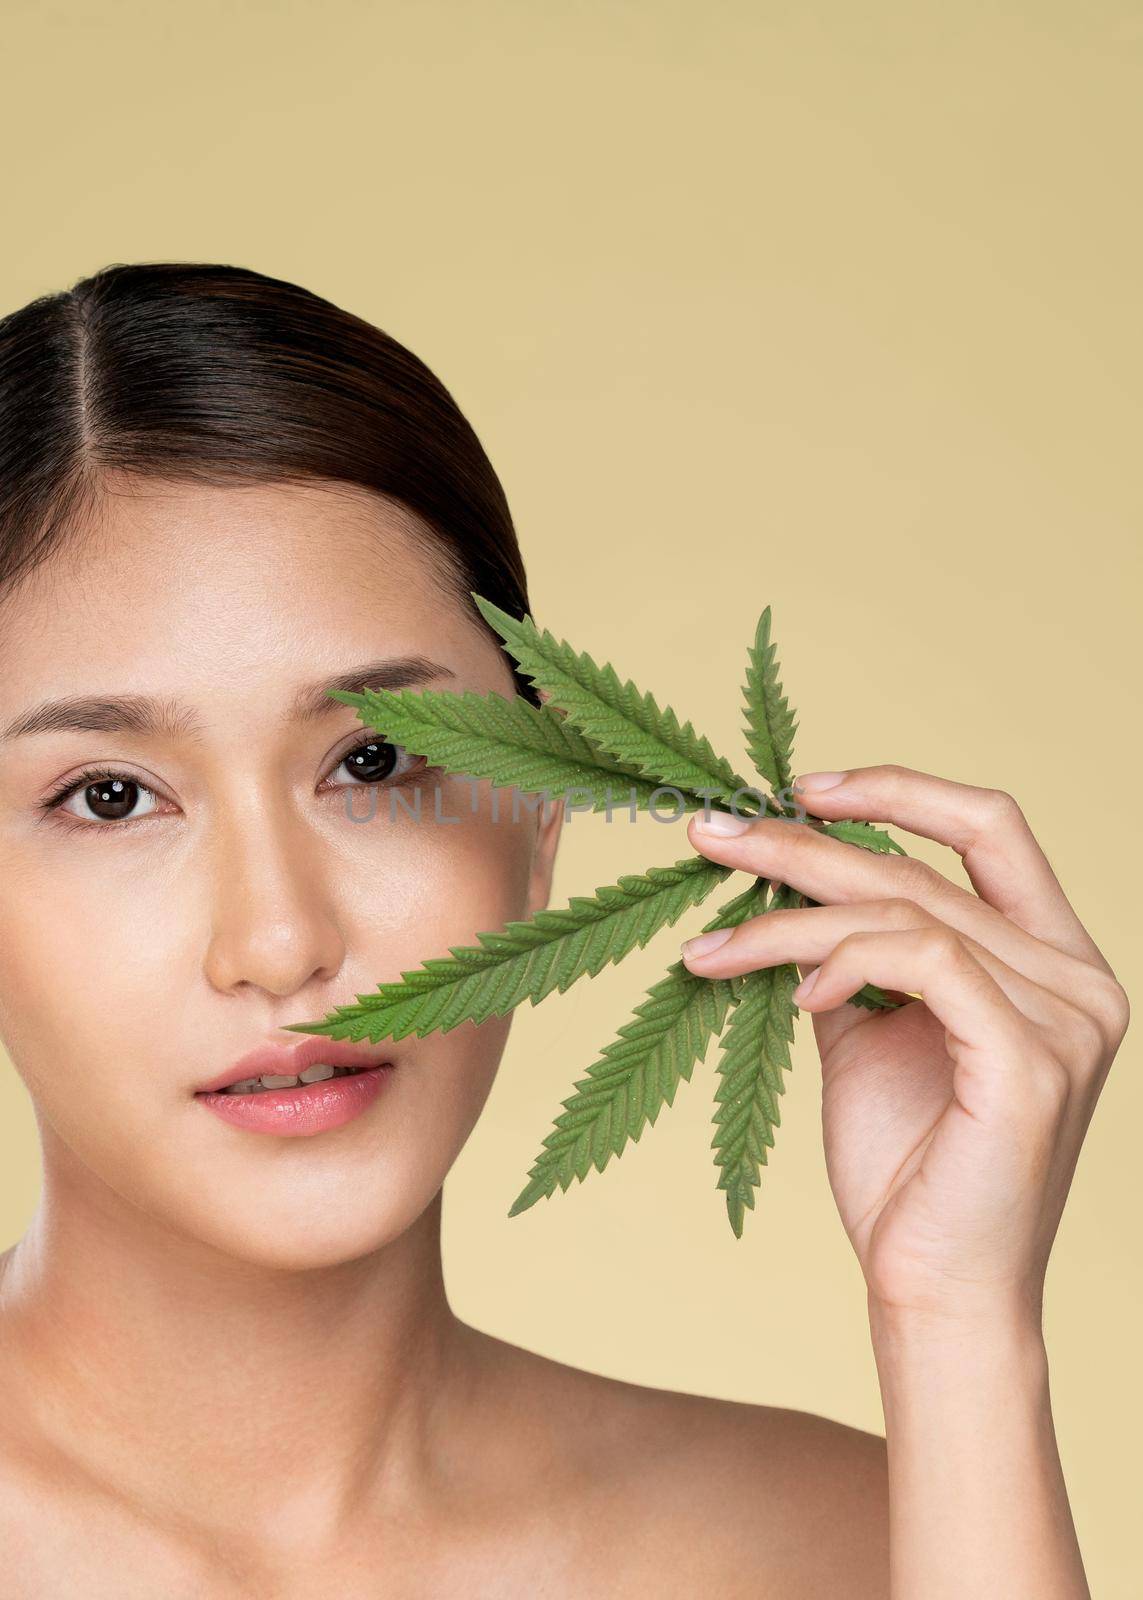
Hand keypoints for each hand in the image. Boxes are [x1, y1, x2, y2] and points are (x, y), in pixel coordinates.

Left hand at [679, 766, 1128, 1327]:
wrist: (933, 1292)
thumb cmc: (906, 1173)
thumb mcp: (871, 1038)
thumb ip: (854, 959)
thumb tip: (785, 883)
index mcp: (1053, 962)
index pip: (991, 828)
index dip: (898, 788)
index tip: (801, 787)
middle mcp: (1077, 979)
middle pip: (924, 866)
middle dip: (803, 843)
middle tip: (711, 832)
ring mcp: (1065, 1018)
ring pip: (907, 910)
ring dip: (790, 918)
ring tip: (713, 947)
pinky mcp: (1029, 1060)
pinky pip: (923, 960)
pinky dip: (844, 961)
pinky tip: (795, 995)